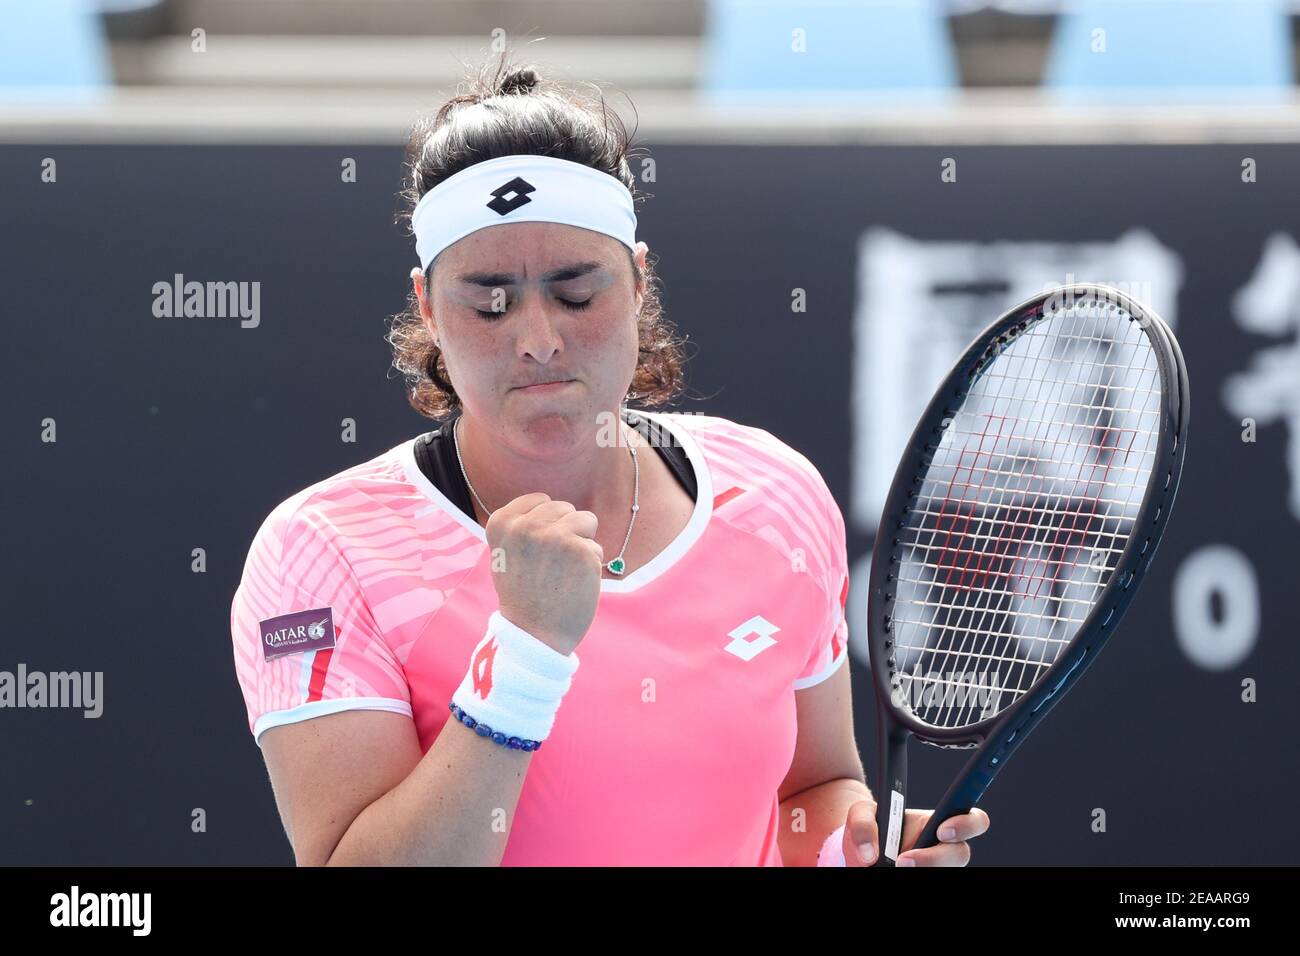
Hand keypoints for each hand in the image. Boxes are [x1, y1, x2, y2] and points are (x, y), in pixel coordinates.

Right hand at [485, 492, 603, 656]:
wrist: (535, 635)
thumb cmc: (524, 595)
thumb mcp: (506, 554)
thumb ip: (521, 526)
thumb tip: (548, 504)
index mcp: (502, 523)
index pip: (540, 501)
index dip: (545, 526)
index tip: (534, 554)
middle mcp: (526, 525)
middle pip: (565, 508)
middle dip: (565, 532)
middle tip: (550, 567)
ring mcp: (554, 536)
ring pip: (586, 520)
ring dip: (581, 545)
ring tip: (562, 572)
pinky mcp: (581, 550)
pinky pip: (596, 547)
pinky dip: (590, 566)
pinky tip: (574, 583)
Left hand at [841, 799, 990, 866]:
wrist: (862, 853)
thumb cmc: (869, 829)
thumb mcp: (860, 816)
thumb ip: (863, 825)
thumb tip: (870, 854)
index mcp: (935, 823)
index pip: (971, 819)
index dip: (965, 824)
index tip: (942, 831)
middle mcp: (944, 848)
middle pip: (961, 854)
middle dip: (934, 859)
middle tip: (903, 861)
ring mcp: (939, 867)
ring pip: (945, 873)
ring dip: (921, 870)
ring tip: (894, 868)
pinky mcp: (930, 879)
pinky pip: (930, 883)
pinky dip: (913, 879)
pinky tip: (896, 871)